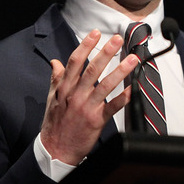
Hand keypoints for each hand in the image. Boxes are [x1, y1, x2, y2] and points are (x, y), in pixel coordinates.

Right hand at [39, 29, 137, 164]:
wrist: (55, 150)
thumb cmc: (55, 123)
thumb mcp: (51, 99)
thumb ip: (56, 79)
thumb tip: (55, 62)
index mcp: (64, 88)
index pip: (75, 62)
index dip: (86, 46)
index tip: (96, 33)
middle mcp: (75, 95)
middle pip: (92, 70)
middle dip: (106, 53)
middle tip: (118, 39)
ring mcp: (86, 108)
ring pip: (105, 86)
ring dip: (120, 71)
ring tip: (132, 59)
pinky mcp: (96, 121)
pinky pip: (112, 107)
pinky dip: (123, 98)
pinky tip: (133, 89)